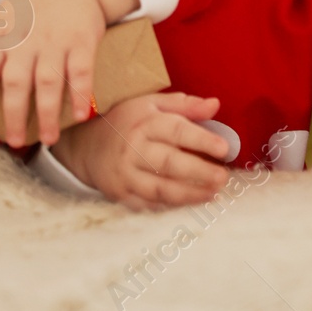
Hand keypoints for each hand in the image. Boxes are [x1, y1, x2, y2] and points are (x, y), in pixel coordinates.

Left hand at [0, 0, 104, 146]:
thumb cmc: (32, 6)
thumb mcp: (2, 22)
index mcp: (4, 35)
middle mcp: (27, 39)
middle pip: (16, 81)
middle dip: (13, 114)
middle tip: (13, 141)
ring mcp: (56, 40)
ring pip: (48, 81)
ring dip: (47, 113)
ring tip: (47, 139)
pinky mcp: (83, 40)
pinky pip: (82, 70)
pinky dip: (81, 93)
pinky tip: (79, 115)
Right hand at [74, 92, 232, 210]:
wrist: (87, 145)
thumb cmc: (127, 122)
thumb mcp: (152, 104)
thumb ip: (185, 105)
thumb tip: (215, 105)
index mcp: (144, 123)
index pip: (176, 130)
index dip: (201, 139)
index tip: (224, 148)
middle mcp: (133, 149)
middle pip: (169, 163)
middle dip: (199, 172)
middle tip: (223, 177)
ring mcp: (126, 174)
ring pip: (160, 188)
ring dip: (189, 194)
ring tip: (213, 194)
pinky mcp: (121, 194)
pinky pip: (149, 204)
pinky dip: (171, 206)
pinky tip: (190, 203)